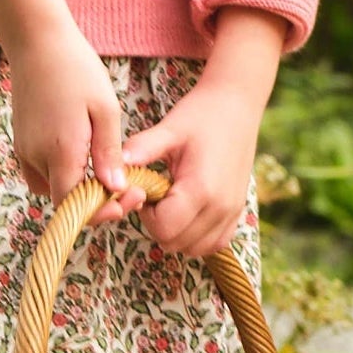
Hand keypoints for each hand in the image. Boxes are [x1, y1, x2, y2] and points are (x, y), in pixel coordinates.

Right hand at [5, 19, 133, 224]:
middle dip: (95, 202)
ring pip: (52, 189)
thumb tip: (116, 189)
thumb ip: (109, 153)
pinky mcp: (20, 142)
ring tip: (107, 172)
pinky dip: (61, 176)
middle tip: (127, 188)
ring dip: (77, 189)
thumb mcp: (106, 109)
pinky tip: (82, 159)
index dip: (99, 213)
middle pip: (63, 200)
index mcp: (60, 150)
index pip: (73, 205)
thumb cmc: (77, 70)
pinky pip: (40, 174)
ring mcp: (24, 150)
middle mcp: (36, 156)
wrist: (38, 43)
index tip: (127, 201)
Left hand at [122, 79, 259, 258]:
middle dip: (159, 224)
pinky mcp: (239, 211)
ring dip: (177, 233)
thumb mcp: (169, 129)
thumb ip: (140, 150)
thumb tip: (113, 167)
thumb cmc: (201, 114)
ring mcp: (233, 211)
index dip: (147, 214)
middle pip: (175, 243)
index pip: (163, 228)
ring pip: (195, 249)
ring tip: (174, 201)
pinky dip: (198, 236)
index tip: (147, 190)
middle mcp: (220, 206)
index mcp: (200, 189)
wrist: (237, 103)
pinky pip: (215, 243)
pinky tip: (190, 211)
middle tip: (158, 194)